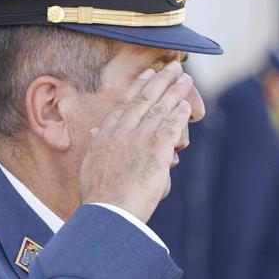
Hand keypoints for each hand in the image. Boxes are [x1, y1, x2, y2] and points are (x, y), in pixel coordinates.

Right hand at [79, 62, 195, 223]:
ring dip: (175, 91)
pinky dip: (179, 114)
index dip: (138, 87)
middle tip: (174, 67)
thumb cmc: (100, 197)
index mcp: (105, 136)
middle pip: (144, 99)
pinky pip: (170, 126)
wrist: (108, 212)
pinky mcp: (155, 150)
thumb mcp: (92, 166)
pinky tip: (187, 104)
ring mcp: (138, 139)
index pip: (125, 105)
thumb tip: (96, 135)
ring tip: (186, 79)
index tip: (148, 74)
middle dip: (161, 80)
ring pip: (160, 109)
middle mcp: (121, 132)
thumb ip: (98, 147)